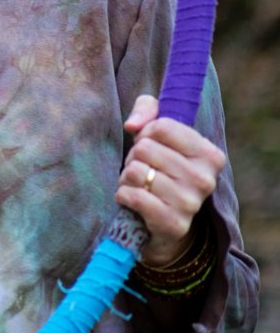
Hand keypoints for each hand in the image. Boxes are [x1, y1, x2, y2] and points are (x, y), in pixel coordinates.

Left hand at [114, 94, 224, 265]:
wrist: (164, 219)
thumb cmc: (159, 166)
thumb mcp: (157, 131)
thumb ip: (147, 109)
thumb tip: (133, 125)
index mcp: (210, 155)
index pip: (161, 126)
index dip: (146, 133)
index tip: (151, 144)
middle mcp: (205, 179)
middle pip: (145, 148)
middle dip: (135, 156)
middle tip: (145, 168)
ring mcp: (190, 203)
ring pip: (136, 171)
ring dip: (128, 176)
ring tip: (141, 184)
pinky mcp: (172, 223)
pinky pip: (132, 195)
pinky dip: (123, 194)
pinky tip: (133, 200)